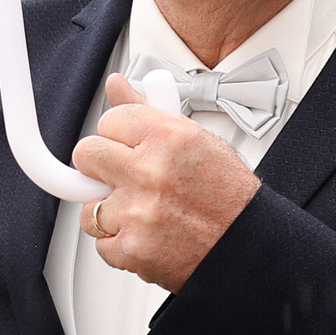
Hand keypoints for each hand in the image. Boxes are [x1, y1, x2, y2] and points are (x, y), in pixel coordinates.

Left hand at [69, 74, 261, 290]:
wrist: (249, 247)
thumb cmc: (227, 196)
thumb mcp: (196, 141)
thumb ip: (148, 112)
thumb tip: (117, 85)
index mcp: (168, 137)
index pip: (109, 120)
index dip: (117, 135)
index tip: (127, 145)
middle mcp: (150, 172)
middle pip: (87, 155)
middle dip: (100, 166)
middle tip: (122, 175)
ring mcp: (138, 212)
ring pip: (89, 206)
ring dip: (109, 212)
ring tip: (143, 212)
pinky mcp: (132, 249)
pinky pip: (101, 242)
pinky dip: (119, 244)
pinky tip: (147, 236)